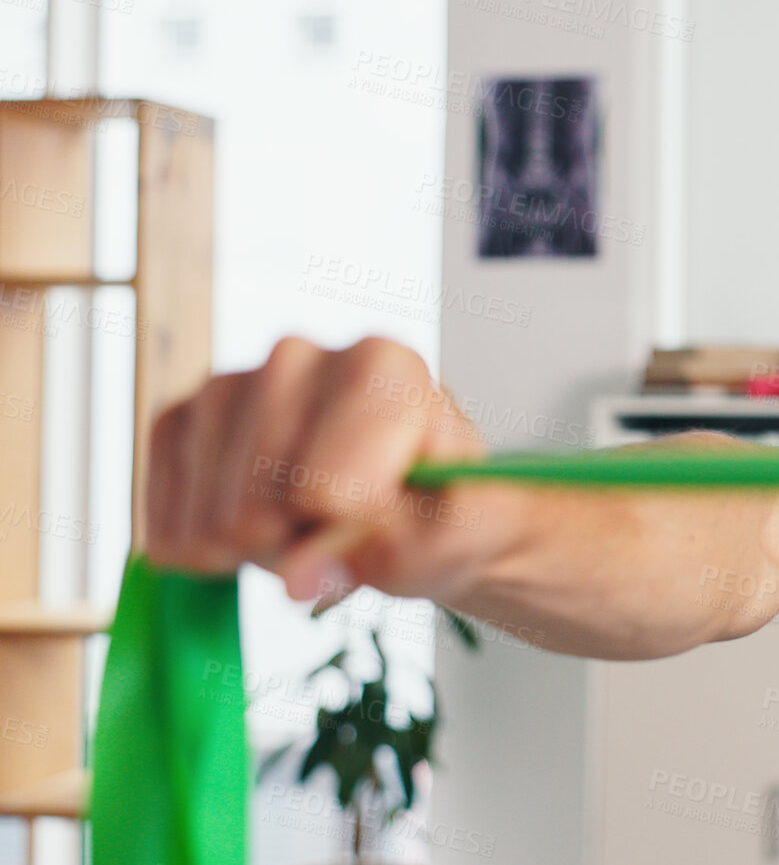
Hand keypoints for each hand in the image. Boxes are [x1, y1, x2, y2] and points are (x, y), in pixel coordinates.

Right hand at [144, 336, 506, 602]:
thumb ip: (388, 555)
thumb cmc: (440, 512)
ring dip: (253, 551)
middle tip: (339, 528)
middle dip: (298, 543)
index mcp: (380, 365)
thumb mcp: (454, 539)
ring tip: (304, 525)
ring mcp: (229, 384)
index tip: (379, 518)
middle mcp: (298, 356)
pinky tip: (254, 530)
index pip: (325, 483)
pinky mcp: (181, 422)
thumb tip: (297, 580)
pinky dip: (206, 551)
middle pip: (258, 503)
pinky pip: (166, 518)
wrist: (414, 507)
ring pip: (211, 518)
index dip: (346, 530)